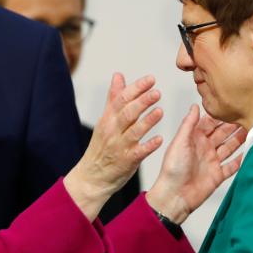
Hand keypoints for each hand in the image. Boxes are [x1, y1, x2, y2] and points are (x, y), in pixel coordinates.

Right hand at [65, 73, 162, 220]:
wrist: (92, 176)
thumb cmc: (101, 146)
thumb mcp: (105, 120)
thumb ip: (113, 98)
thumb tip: (118, 75)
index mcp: (108, 119)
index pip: (121, 99)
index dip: (136, 88)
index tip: (151, 79)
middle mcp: (113, 131)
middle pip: (128, 113)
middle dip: (142, 102)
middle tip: (157, 92)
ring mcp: (119, 146)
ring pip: (134, 131)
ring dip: (147, 121)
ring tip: (160, 111)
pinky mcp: (126, 161)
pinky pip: (138, 152)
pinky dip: (149, 146)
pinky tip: (159, 140)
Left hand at [147, 104, 246, 223]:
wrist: (175, 196)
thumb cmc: (172, 170)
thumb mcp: (180, 142)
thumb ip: (189, 124)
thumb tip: (195, 106)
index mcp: (194, 139)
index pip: (210, 123)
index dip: (220, 115)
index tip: (233, 105)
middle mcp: (204, 149)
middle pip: (222, 133)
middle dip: (234, 125)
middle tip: (248, 114)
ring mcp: (212, 161)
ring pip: (230, 147)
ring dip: (241, 139)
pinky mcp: (218, 175)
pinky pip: (233, 165)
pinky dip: (242, 159)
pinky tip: (252, 151)